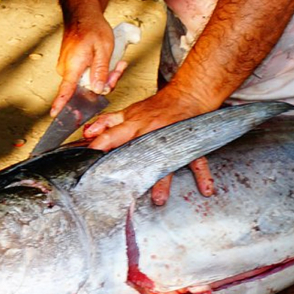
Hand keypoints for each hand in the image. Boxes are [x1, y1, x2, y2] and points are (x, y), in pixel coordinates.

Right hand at [50, 13, 117, 117]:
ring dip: (103, 75)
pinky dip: (98, 70)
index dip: (61, 103)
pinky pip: (86, 74)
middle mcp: (67, 68)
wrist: (83, 14)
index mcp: (73, 66)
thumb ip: (100, 71)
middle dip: (105, 82)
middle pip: (86, 88)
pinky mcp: (72, 65)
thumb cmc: (92, 28)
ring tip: (116, 62)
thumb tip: (98, 89)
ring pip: (88, 81)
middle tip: (119, 67)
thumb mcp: (103, 49)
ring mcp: (68, 67)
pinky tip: (108, 61)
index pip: (66, 89)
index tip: (56, 114)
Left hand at [84, 88, 214, 205]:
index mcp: (134, 125)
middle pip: (137, 152)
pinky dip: (202, 174)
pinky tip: (205, 188)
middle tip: (120, 189)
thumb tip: (87, 133)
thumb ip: (108, 123)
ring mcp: (171, 140)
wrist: (187, 95)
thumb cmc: (158, 107)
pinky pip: (197, 161)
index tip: (88, 161)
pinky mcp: (189, 146)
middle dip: (128, 169)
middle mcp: (151, 133)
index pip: (112, 136)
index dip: (99, 147)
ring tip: (159, 198)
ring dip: (163, 180)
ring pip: (166, 160)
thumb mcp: (129, 112)